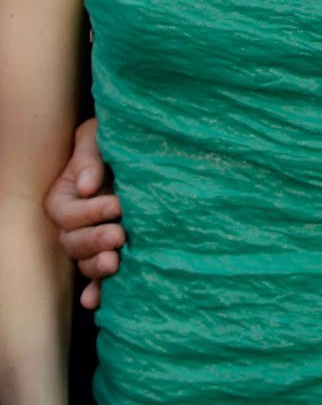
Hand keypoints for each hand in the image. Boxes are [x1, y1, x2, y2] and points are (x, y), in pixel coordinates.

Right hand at [42, 117, 123, 308]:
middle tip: (119, 235)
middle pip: (72, 242)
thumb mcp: (98, 138)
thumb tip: (88, 186)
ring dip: (96, 267)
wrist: (138, 152)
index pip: (67, 213)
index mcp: (65, 198)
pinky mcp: (110, 251)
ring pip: (84, 262)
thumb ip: (90, 156)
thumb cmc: (113, 141)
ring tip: (115, 262)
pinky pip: (96, 278)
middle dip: (95, 240)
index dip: (90, 212)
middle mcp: (74, 224)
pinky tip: (96, 301)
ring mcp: (91, 240)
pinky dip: (95, 291)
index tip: (117, 205)